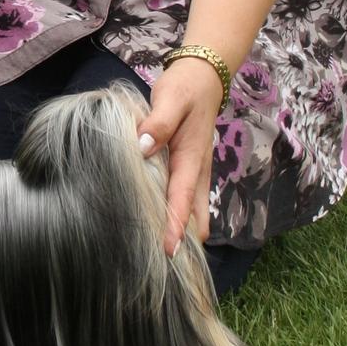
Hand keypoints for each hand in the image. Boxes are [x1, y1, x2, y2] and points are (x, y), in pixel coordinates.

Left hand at [137, 60, 221, 254]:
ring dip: (182, 232)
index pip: (182, 199)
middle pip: (194, 217)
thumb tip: (143, 148)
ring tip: (161, 257)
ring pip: (193, 212)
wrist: (203, 77)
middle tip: (165, 268)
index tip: (168, 251)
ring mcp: (195, 172)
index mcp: (191, 158)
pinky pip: (187, 201)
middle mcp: (196, 171)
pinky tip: (160, 225)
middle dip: (183, 241)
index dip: (175, 226)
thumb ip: (158, 124)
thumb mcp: (170, 99)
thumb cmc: (184, 88)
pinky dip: (179, 217)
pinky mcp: (189, 169)